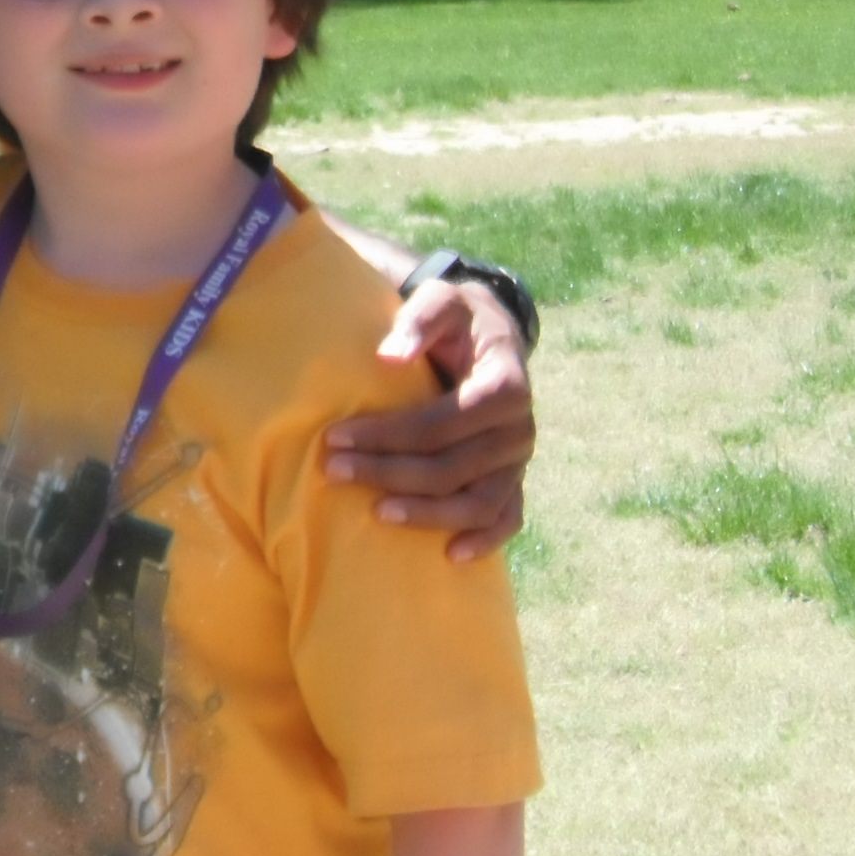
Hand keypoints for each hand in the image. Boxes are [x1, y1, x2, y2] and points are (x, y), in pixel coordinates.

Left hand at [336, 277, 535, 561]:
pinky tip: (449, 554)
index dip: (390, 434)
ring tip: (377, 512)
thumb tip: (389, 357)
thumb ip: (419, 320)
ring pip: (479, 502)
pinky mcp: (514, 480)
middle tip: (334, 471)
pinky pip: (507, 518)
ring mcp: (519, 460)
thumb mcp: (441, 301)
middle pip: (453, 466)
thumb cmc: (457, 319)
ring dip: (428, 513)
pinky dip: (484, 539)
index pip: (444, 421)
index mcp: (507, 383)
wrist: (487, 335)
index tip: (337, 436)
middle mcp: (519, 428)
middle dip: (390, 471)